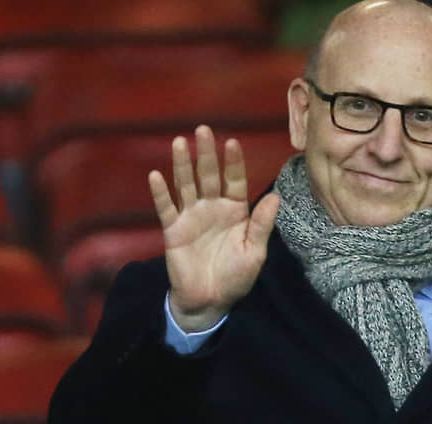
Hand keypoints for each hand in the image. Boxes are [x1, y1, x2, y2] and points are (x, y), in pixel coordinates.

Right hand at [148, 126, 279, 331]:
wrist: (209, 301)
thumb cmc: (235, 277)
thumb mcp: (254, 252)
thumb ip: (261, 225)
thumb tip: (275, 197)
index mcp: (235, 211)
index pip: (234, 181)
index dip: (233, 163)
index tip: (232, 142)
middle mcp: (212, 208)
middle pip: (208, 175)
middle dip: (206, 153)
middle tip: (202, 129)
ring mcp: (191, 217)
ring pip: (186, 185)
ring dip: (182, 164)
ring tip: (179, 142)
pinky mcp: (173, 229)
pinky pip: (166, 208)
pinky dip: (160, 192)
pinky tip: (155, 176)